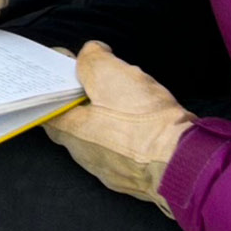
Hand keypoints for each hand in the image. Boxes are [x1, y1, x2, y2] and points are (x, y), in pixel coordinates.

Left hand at [46, 40, 192, 207]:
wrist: (183, 161)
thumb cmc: (143, 122)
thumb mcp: (110, 74)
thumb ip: (91, 59)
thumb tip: (90, 54)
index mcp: (71, 130)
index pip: (47, 107)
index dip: (55, 86)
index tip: (67, 71)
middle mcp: (84, 155)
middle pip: (75, 121)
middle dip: (85, 100)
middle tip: (102, 81)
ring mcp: (109, 169)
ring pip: (101, 136)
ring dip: (109, 117)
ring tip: (129, 98)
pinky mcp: (133, 176)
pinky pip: (124, 151)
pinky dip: (129, 135)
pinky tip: (144, 122)